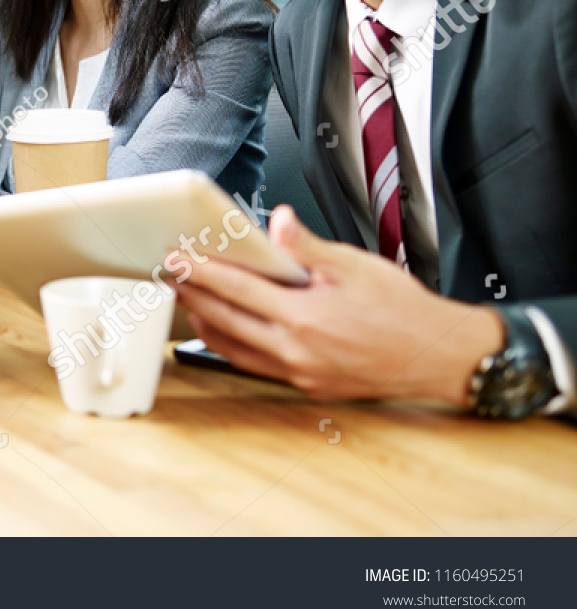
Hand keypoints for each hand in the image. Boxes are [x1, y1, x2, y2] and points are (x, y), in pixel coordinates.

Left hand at [172, 204, 503, 404]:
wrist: (440, 357)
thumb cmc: (404, 311)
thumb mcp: (356, 266)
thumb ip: (308, 246)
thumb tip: (278, 222)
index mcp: (305, 317)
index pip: (237, 288)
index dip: (201, 271)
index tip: (177, 258)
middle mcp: (297, 350)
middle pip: (226, 320)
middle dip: (192, 296)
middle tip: (168, 276)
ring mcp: (300, 372)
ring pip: (234, 348)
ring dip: (205, 323)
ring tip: (187, 300)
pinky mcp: (308, 385)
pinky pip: (256, 365)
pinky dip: (231, 345)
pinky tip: (223, 330)